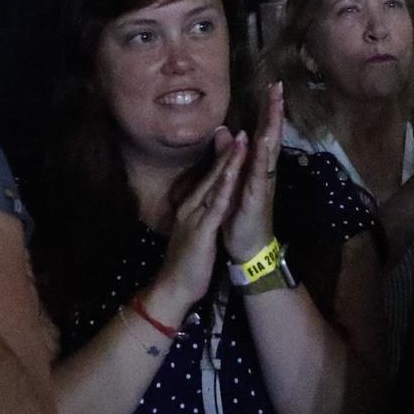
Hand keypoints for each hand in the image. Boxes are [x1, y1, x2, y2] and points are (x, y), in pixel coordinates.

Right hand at [146, 132, 249, 317]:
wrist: (173, 287)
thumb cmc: (186, 262)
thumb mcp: (196, 232)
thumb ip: (201, 214)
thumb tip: (208, 202)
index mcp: (193, 207)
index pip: (211, 178)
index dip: (224, 158)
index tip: (235, 137)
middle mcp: (192, 206)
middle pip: (213, 175)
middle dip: (227, 151)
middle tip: (240, 127)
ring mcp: (195, 216)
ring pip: (215, 184)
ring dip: (228, 161)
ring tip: (240, 140)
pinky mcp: (201, 230)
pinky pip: (215, 206)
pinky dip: (224, 187)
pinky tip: (232, 173)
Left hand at [220, 81, 283, 262]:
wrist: (248, 248)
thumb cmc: (241, 215)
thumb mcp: (234, 181)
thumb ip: (231, 157)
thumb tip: (227, 132)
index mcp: (258, 167)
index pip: (263, 132)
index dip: (267, 110)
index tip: (271, 86)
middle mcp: (264, 171)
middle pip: (270, 134)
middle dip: (274, 110)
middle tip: (277, 86)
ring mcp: (262, 183)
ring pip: (269, 149)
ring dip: (271, 126)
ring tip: (275, 104)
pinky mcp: (256, 197)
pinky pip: (259, 174)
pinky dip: (260, 156)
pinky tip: (261, 140)